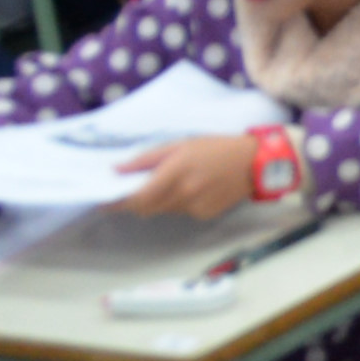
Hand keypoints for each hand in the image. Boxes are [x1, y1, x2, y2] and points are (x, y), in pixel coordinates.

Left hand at [114, 133, 258, 219]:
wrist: (255, 163)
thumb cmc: (215, 147)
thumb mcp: (179, 145)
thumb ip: (147, 159)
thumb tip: (117, 170)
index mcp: (175, 172)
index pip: (138, 197)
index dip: (119, 202)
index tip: (104, 202)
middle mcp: (183, 194)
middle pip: (146, 208)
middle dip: (137, 201)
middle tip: (135, 190)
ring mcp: (195, 207)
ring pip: (163, 210)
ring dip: (158, 201)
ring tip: (173, 183)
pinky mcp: (205, 215)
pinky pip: (181, 212)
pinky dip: (178, 203)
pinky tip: (194, 189)